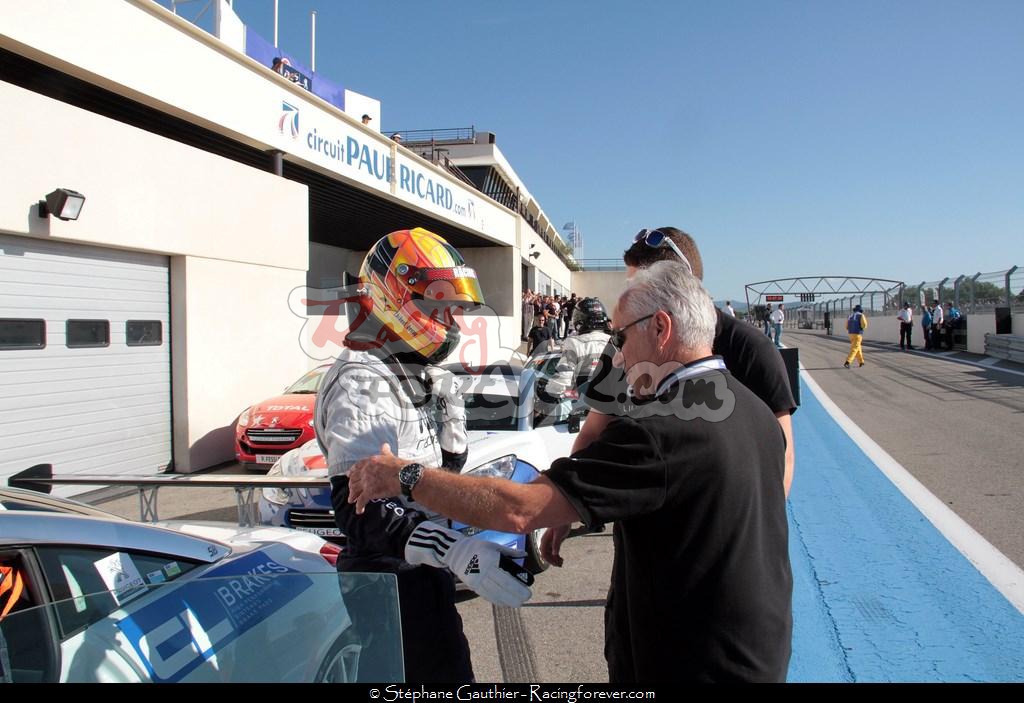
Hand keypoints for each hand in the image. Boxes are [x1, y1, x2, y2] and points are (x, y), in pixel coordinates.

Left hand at [348, 443, 405, 512]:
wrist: (405, 476)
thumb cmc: (400, 466)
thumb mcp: (390, 456)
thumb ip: (385, 451)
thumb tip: (385, 445)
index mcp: (370, 461)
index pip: (357, 466)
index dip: (351, 472)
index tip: (348, 475)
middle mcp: (366, 471)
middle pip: (354, 479)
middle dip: (351, 486)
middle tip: (350, 490)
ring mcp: (367, 482)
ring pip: (355, 490)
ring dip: (352, 496)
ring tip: (351, 501)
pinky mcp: (370, 492)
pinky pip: (361, 501)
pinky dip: (359, 507)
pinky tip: (359, 511)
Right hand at [404, 522, 532, 606]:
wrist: (455, 552)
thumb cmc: (477, 547)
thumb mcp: (494, 546)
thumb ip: (510, 552)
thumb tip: (525, 555)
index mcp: (492, 559)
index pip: (508, 576)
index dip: (519, 585)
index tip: (529, 589)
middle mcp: (485, 570)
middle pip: (503, 586)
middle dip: (516, 594)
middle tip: (526, 598)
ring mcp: (478, 579)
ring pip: (495, 593)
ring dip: (508, 600)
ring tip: (518, 603)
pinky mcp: (473, 585)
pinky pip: (487, 595)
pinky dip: (497, 600)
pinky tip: (505, 603)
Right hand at [540, 523, 570, 566]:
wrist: (564, 518)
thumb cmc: (561, 524)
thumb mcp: (559, 535)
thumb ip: (556, 544)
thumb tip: (554, 553)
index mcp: (544, 541)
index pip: (544, 554)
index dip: (549, 560)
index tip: (555, 564)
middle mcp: (545, 543)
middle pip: (546, 556)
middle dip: (552, 561)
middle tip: (560, 564)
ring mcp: (549, 543)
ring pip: (549, 555)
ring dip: (554, 560)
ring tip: (561, 562)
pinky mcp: (553, 543)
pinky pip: (553, 553)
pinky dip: (556, 557)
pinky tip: (561, 559)